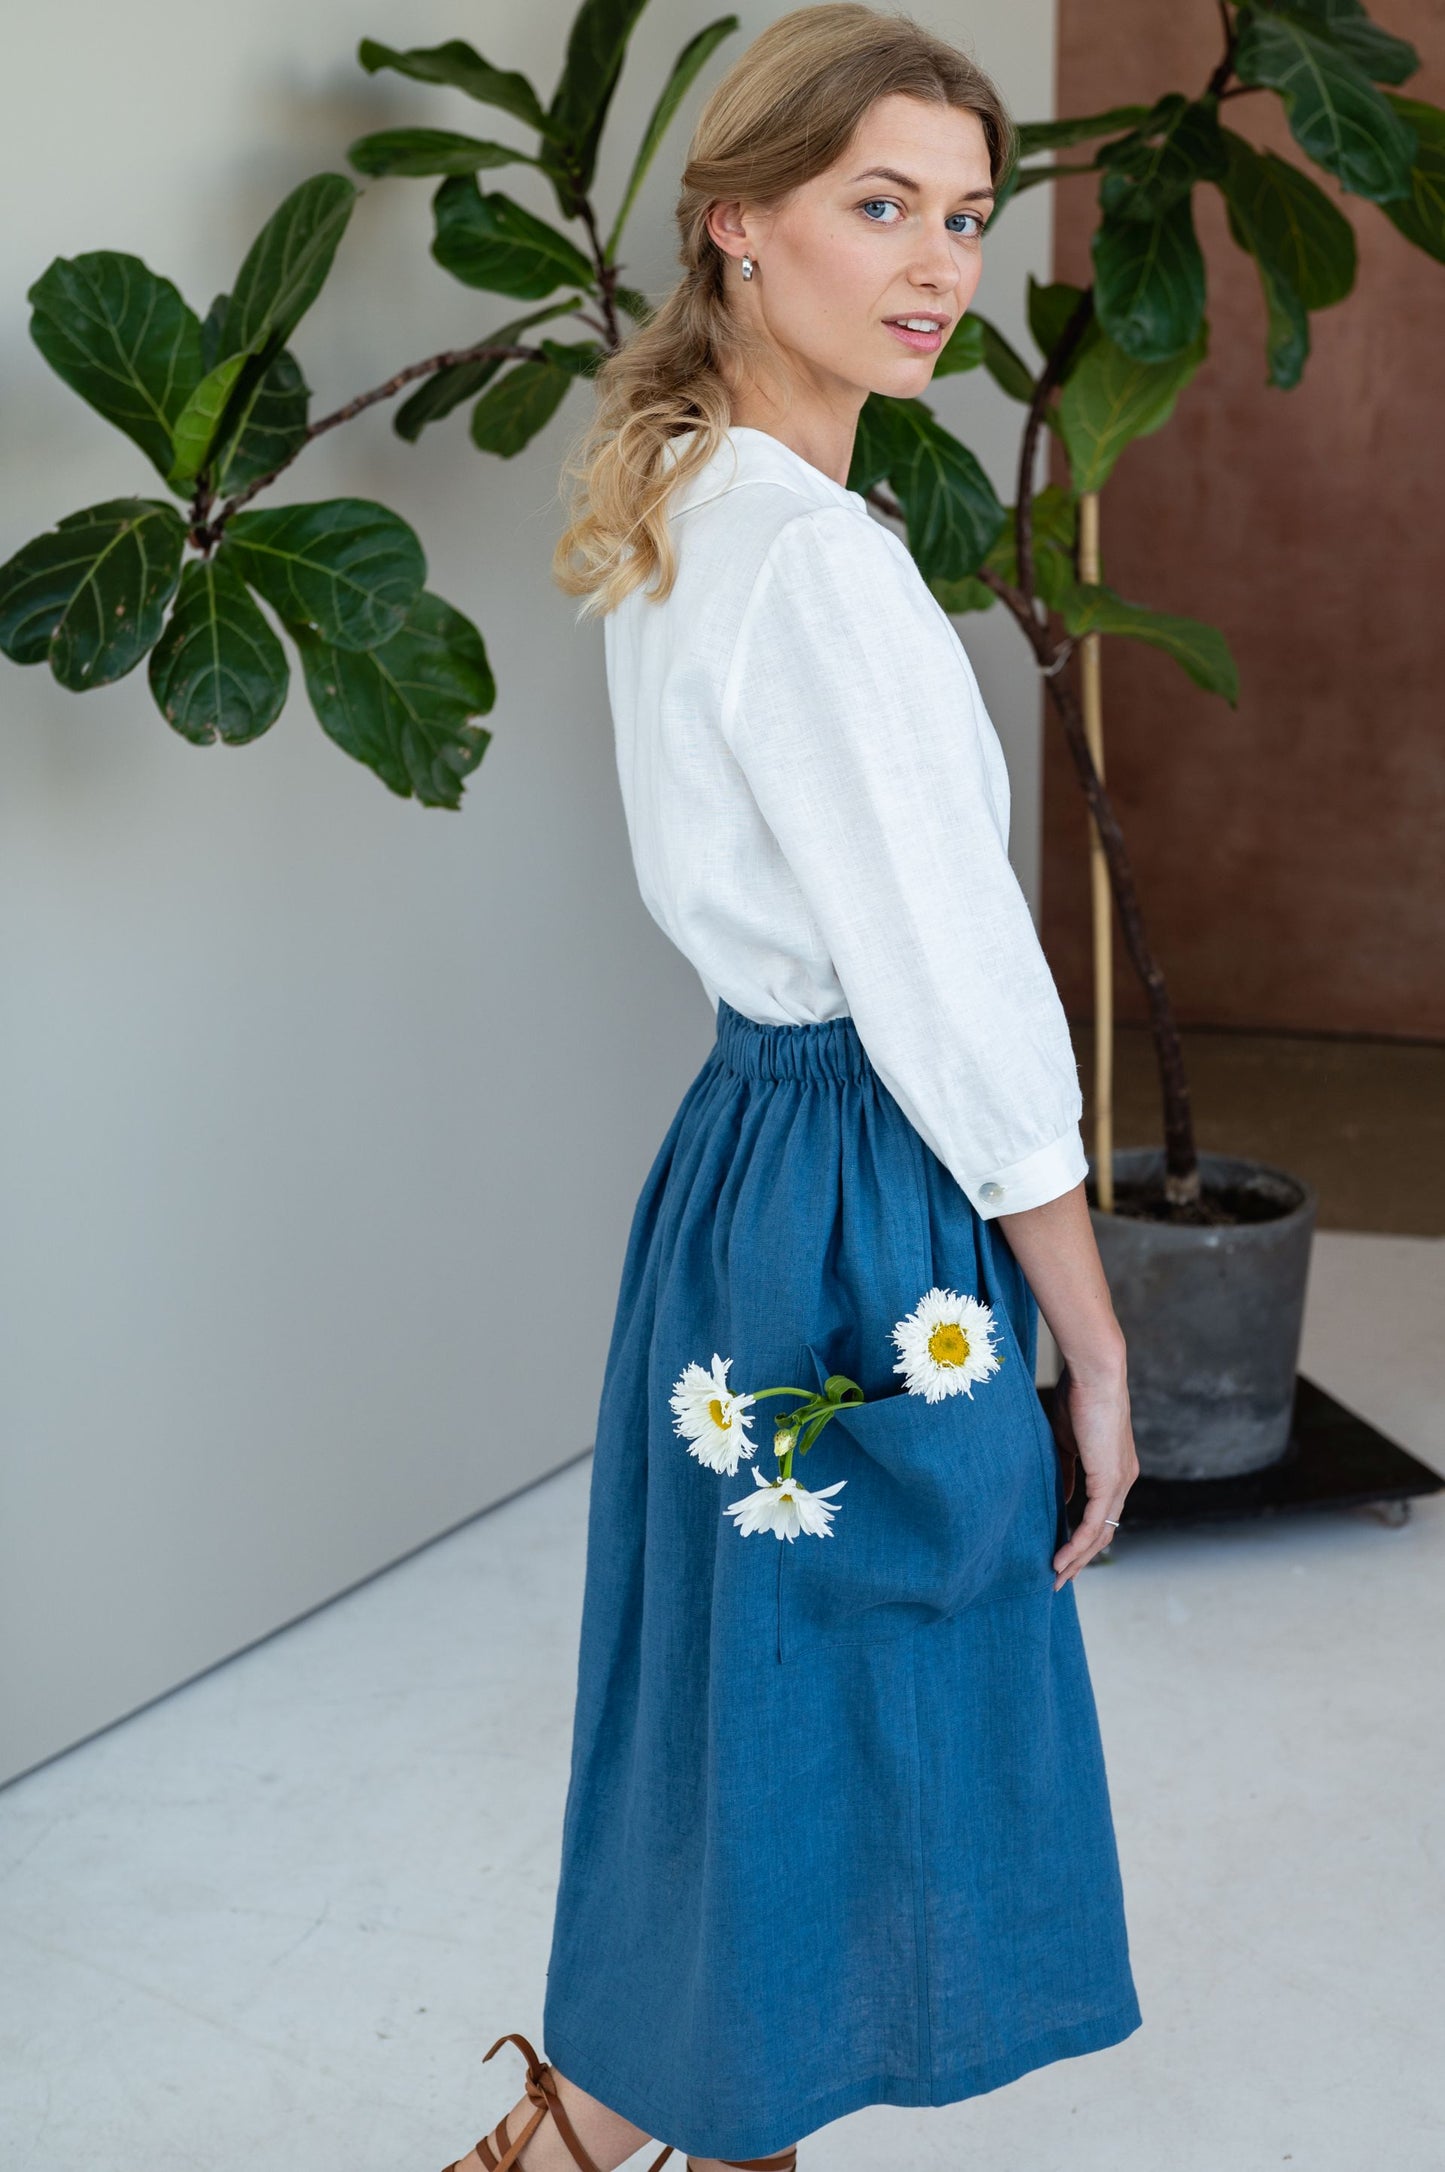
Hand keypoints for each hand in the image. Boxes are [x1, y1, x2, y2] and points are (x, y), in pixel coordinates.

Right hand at [1049, 1359, 1137, 1589]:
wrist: (1094, 1374)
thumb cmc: (1077, 1397)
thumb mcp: (1068, 1443)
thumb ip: (1068, 1473)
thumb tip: (1062, 1502)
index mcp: (1115, 1471)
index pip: (1101, 1515)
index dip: (1082, 1538)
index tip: (1062, 1555)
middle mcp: (1123, 1481)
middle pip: (1104, 1533)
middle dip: (1080, 1559)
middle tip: (1058, 1578)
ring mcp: (1119, 1482)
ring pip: (1100, 1534)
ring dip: (1078, 1559)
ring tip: (1056, 1576)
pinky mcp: (1109, 1480)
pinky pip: (1093, 1523)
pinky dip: (1077, 1544)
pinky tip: (1061, 1559)